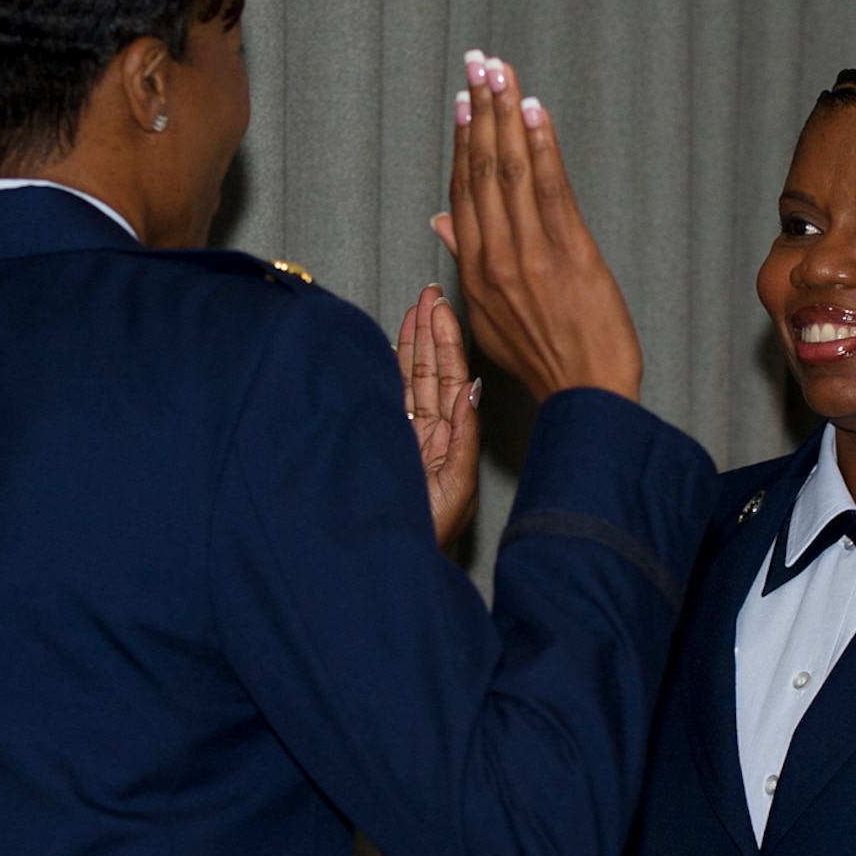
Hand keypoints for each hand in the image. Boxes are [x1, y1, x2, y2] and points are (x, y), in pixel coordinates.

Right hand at [397, 284, 480, 549]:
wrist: (391, 561)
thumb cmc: (429, 535)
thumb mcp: (456, 485)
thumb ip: (463, 436)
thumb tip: (471, 388)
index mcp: (452, 441)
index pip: (451, 378)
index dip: (447, 342)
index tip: (442, 308)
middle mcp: (430, 434)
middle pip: (430, 372)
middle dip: (430, 332)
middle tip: (429, 294)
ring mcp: (405, 438)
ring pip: (409, 381)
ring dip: (412, 344)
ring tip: (414, 309)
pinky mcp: (384, 444)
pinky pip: (388, 400)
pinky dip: (388, 372)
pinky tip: (391, 347)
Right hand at [432, 52, 642, 403]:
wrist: (587, 394)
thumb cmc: (543, 359)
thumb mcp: (489, 317)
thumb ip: (466, 262)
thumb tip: (440, 220)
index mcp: (474, 272)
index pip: (462, 192)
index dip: (462, 143)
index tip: (462, 102)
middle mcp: (496, 257)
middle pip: (482, 170)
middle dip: (480, 111)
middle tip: (477, 64)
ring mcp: (532, 253)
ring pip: (511, 170)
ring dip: (506, 114)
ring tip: (500, 71)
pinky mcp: (570, 253)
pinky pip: (551, 189)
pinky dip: (542, 146)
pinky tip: (534, 111)